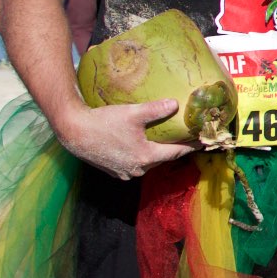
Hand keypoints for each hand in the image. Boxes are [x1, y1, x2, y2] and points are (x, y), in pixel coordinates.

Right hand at [57, 99, 195, 181]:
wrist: (74, 132)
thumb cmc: (103, 122)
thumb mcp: (132, 113)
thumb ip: (155, 110)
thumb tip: (175, 105)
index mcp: (146, 157)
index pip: (175, 153)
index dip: (190, 146)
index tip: (202, 142)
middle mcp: (137, 169)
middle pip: (161, 159)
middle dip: (173, 149)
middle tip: (183, 138)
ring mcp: (124, 173)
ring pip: (147, 162)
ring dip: (156, 153)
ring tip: (163, 140)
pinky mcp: (113, 171)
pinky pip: (134, 164)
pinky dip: (141, 155)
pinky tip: (140, 145)